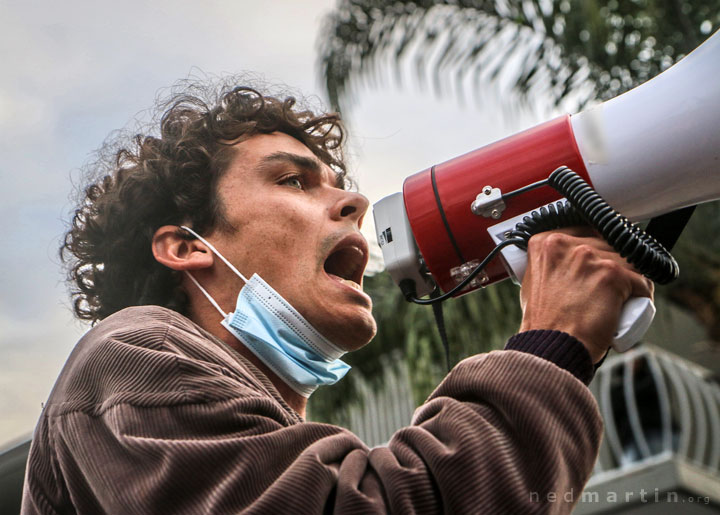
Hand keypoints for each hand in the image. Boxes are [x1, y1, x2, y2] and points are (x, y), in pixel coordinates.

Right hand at [519, 227, 653, 362]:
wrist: (552, 346)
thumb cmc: (544, 323)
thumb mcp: (535, 283)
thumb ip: (550, 264)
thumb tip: (569, 260)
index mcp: (545, 242)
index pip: (585, 233)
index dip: (596, 249)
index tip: (599, 262)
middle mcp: (566, 244)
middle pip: (607, 244)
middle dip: (613, 265)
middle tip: (607, 287)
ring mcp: (590, 257)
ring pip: (627, 260)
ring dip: (629, 279)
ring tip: (618, 299)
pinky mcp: (613, 274)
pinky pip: (642, 280)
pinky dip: (641, 295)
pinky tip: (629, 306)